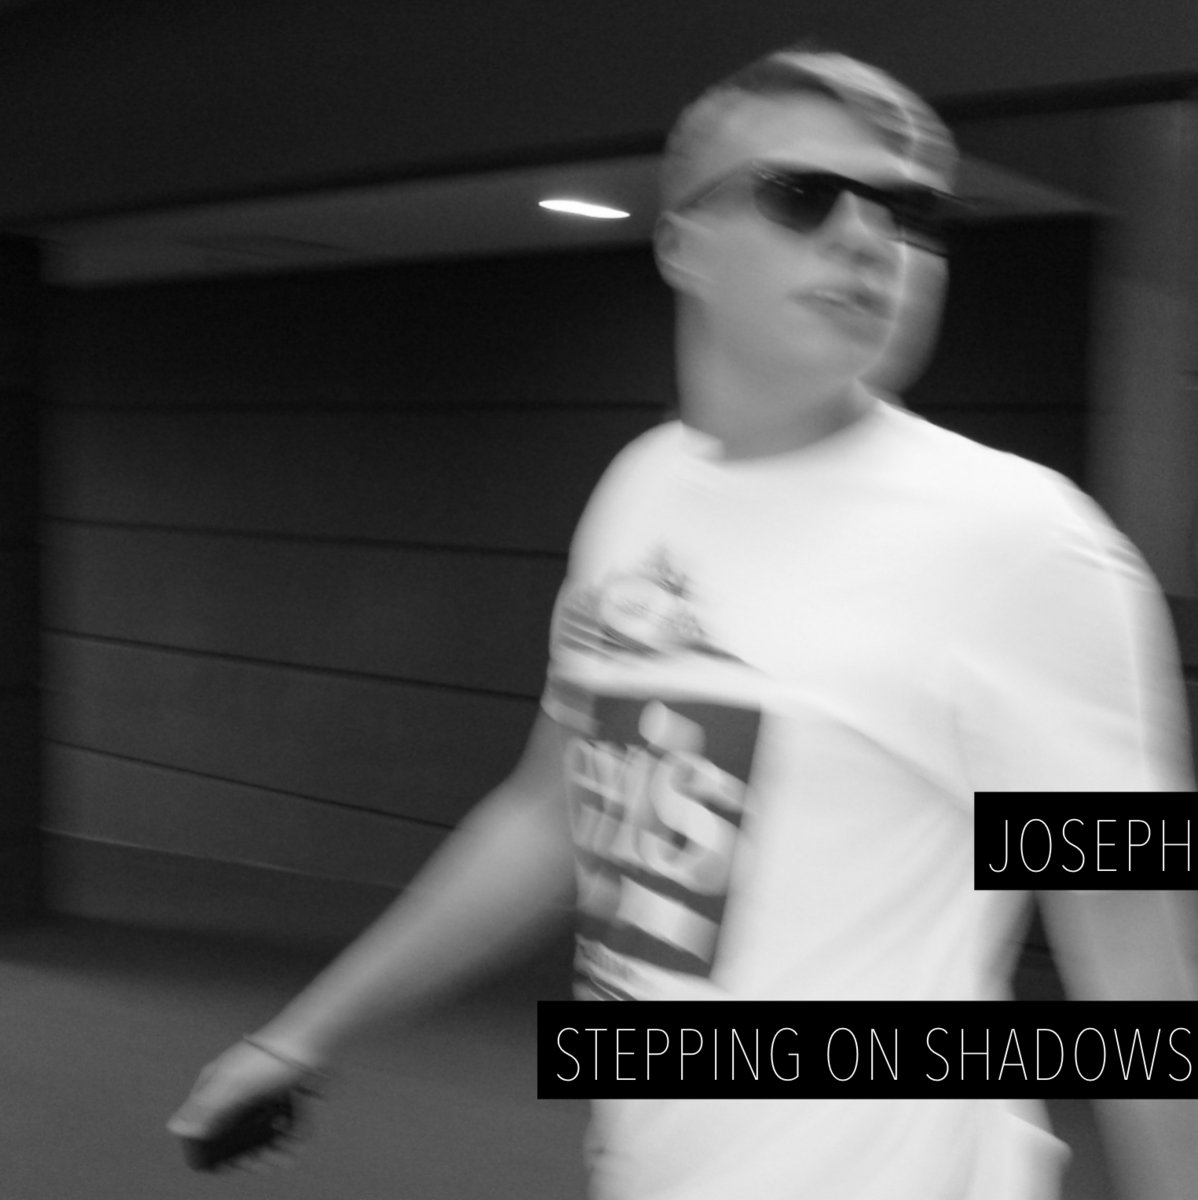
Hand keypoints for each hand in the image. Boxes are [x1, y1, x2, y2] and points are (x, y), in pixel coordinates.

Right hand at [167, 1037, 324, 1172]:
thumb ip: (204, 1106)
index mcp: (216, 1085)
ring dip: (267, 1150)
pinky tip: (291, 1146)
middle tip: (256, 1163)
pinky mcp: (283, 1095)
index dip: (209, 1148)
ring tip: (277, 1157)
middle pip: (233, 1132)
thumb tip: (177, 1128)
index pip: (201, 1124)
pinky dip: (286, 1138)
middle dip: (244, 1153)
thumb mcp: (232, 1081)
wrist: (311, 1038)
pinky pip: (281, 1123)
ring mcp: (261, 1093)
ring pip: (259, 1130)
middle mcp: (236, 1091)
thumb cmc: (270, 1056)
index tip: (223, 1165)